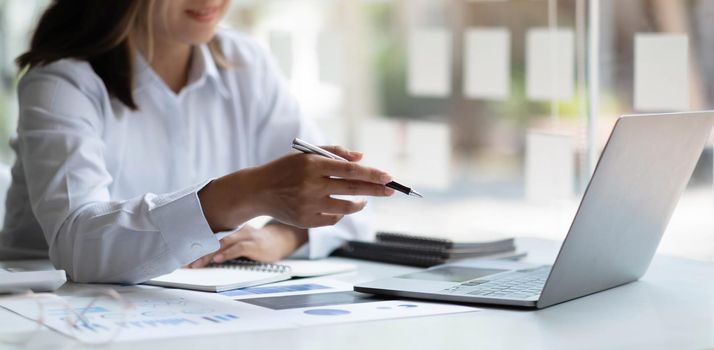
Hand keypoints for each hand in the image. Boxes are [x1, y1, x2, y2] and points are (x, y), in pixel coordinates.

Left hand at [187, 224, 307, 267]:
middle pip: (212, 239)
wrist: (281, 239)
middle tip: (182, 260)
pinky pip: (238, 248)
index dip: (193, 243)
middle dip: (196, 250)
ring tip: (195, 263)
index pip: (208, 235)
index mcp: (229, 228)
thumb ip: (222, 243)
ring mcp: (245, 236)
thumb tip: (201, 255)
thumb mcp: (238, 240)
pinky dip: (227, 253)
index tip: (179, 253)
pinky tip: (218, 259)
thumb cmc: (256, 242)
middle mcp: (235, 230)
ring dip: (207, 254)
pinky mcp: (254, 244)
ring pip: (222, 243)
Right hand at [198, 145, 393, 231]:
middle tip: (391, 190)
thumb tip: (362, 158)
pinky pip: (333, 219)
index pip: (349, 170)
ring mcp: (308, 205)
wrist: (258, 191)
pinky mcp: (305, 221)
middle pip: (352, 189)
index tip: (389, 177)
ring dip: (360, 204)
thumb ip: (335, 152)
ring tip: (364, 200)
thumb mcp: (306, 154)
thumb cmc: (286, 169)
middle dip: (375, 190)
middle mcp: (311, 185)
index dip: (372, 174)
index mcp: (312, 165)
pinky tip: (341, 207)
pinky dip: (341, 213)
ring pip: (346, 208)